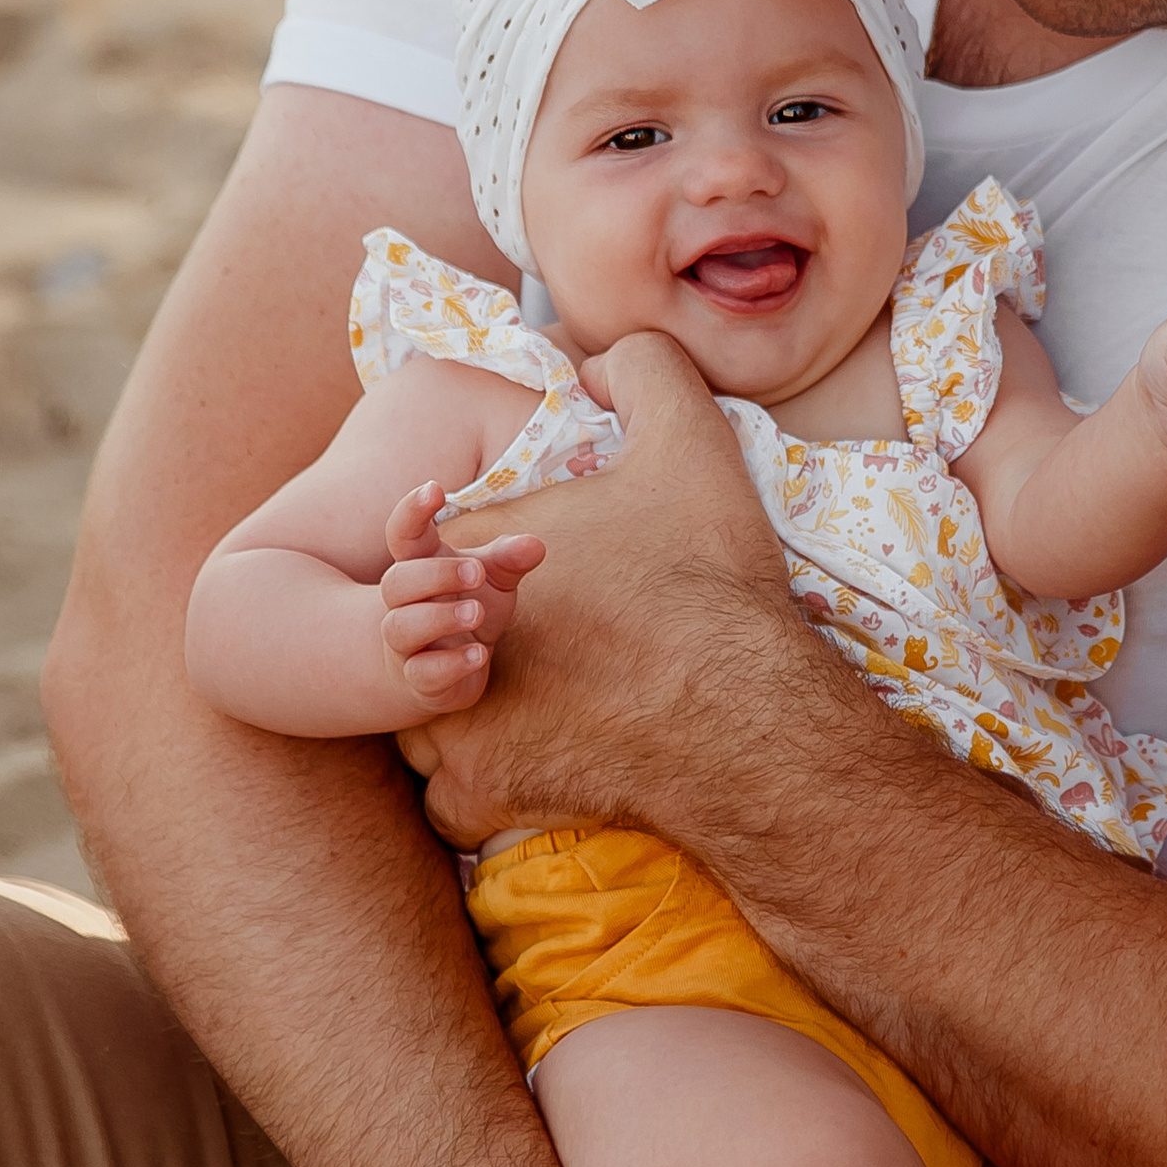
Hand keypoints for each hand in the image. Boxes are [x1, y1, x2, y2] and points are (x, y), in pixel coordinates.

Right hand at [378, 481, 544, 717]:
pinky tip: (479, 653)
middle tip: (476, 571)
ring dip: (438, 618)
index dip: (411, 511)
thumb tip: (535, 545)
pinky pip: (423, 673)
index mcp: (418, 566)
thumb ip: (509, 559)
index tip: (434, 489)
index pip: (402, 534)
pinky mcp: (419, 681)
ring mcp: (406, 645)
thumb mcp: (493, 578)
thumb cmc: (466, 607)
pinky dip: (451, 664)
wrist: (445, 670)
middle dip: (434, 574)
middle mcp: (402, 604)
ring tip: (475, 611)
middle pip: (397, 581)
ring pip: (401, 627)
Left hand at [398, 333, 801, 847]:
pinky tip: (532, 769)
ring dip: (464, 714)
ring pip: (424, 718)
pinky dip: (481, 789)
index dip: (479, 557)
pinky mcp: (483, 792)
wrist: (742, 716)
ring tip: (535, 709)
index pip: (431, 544)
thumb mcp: (690, 439)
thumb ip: (643, 371)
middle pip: (426, 632)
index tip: (535, 575)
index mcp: (479, 552)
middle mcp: (449, 636)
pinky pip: (449, 799)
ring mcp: (458, 724)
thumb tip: (599, 366)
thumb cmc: (709, 579)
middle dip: (473, 637)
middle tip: (546, 646)